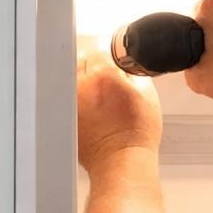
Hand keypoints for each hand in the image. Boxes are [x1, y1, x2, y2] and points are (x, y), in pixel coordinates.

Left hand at [77, 52, 162, 171]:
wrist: (121, 160)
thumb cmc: (136, 134)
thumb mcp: (147, 94)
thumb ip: (133, 70)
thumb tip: (125, 60)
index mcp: (103, 76)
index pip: (99, 51)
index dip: (109, 56)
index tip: (113, 63)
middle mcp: (82, 86)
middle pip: (82, 60)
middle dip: (94, 66)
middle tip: (107, 80)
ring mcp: (70, 100)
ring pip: (71, 76)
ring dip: (82, 79)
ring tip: (98, 94)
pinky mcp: (64, 113)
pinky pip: (66, 95)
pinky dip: (75, 96)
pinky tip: (90, 107)